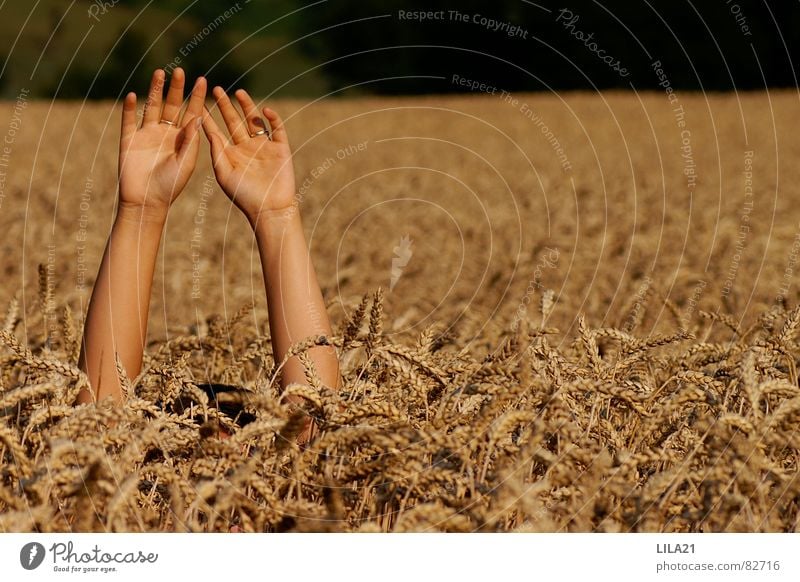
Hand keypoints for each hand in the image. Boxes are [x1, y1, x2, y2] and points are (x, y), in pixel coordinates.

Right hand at [118, 68, 205, 214]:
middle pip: (172, 106)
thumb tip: (198, 117)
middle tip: (180, 71)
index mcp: (183, 140)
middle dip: (176, 89)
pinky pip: (129, 121)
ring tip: (159, 73)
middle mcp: (166, 134)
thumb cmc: (171, 186)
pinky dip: (130, 109)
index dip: (196, 97)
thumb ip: (191, 141)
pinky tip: (134, 95)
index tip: (203, 80)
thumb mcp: (185, 162)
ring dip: (155, 91)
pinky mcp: (129, 140)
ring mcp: (147, 135)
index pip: (191, 113)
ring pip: (151, 107)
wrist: (146, 201)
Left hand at [202, 87, 295, 224]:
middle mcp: (246, 148)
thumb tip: (210, 131)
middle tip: (216, 89)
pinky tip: (265, 110)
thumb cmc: (243, 195)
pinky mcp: (281, 149)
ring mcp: (264, 147)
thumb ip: (217, 152)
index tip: (198, 102)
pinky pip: (277, 129)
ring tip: (239, 92)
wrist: (269, 208)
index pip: (217, 131)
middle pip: (234, 122)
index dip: (208, 118)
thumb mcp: (224, 174)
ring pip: (254, 121)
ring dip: (247, 106)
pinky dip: (273, 118)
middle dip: (225, 106)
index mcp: (230, 155)